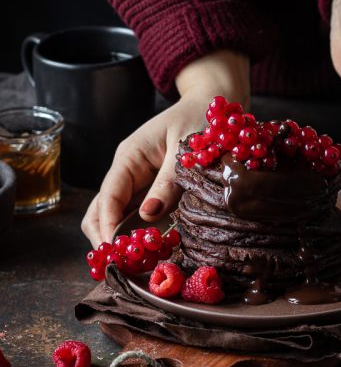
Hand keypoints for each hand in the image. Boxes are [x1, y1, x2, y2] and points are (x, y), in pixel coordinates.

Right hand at [82, 50, 249, 247]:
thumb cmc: (199, 119)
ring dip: (124, 237)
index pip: (108, 196)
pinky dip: (142, 230)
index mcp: (129, 156)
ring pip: (118, 214)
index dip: (108, 226)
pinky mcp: (153, 188)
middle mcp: (128, 170)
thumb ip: (168, 182)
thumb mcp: (185, 150)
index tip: (117, 252)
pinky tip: (152, 246)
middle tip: (128, 263)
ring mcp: (139, 180)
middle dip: (109, 237)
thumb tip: (149, 215)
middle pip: (103, 209)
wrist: (211, 103)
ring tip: (140, 261)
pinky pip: (139, 212)